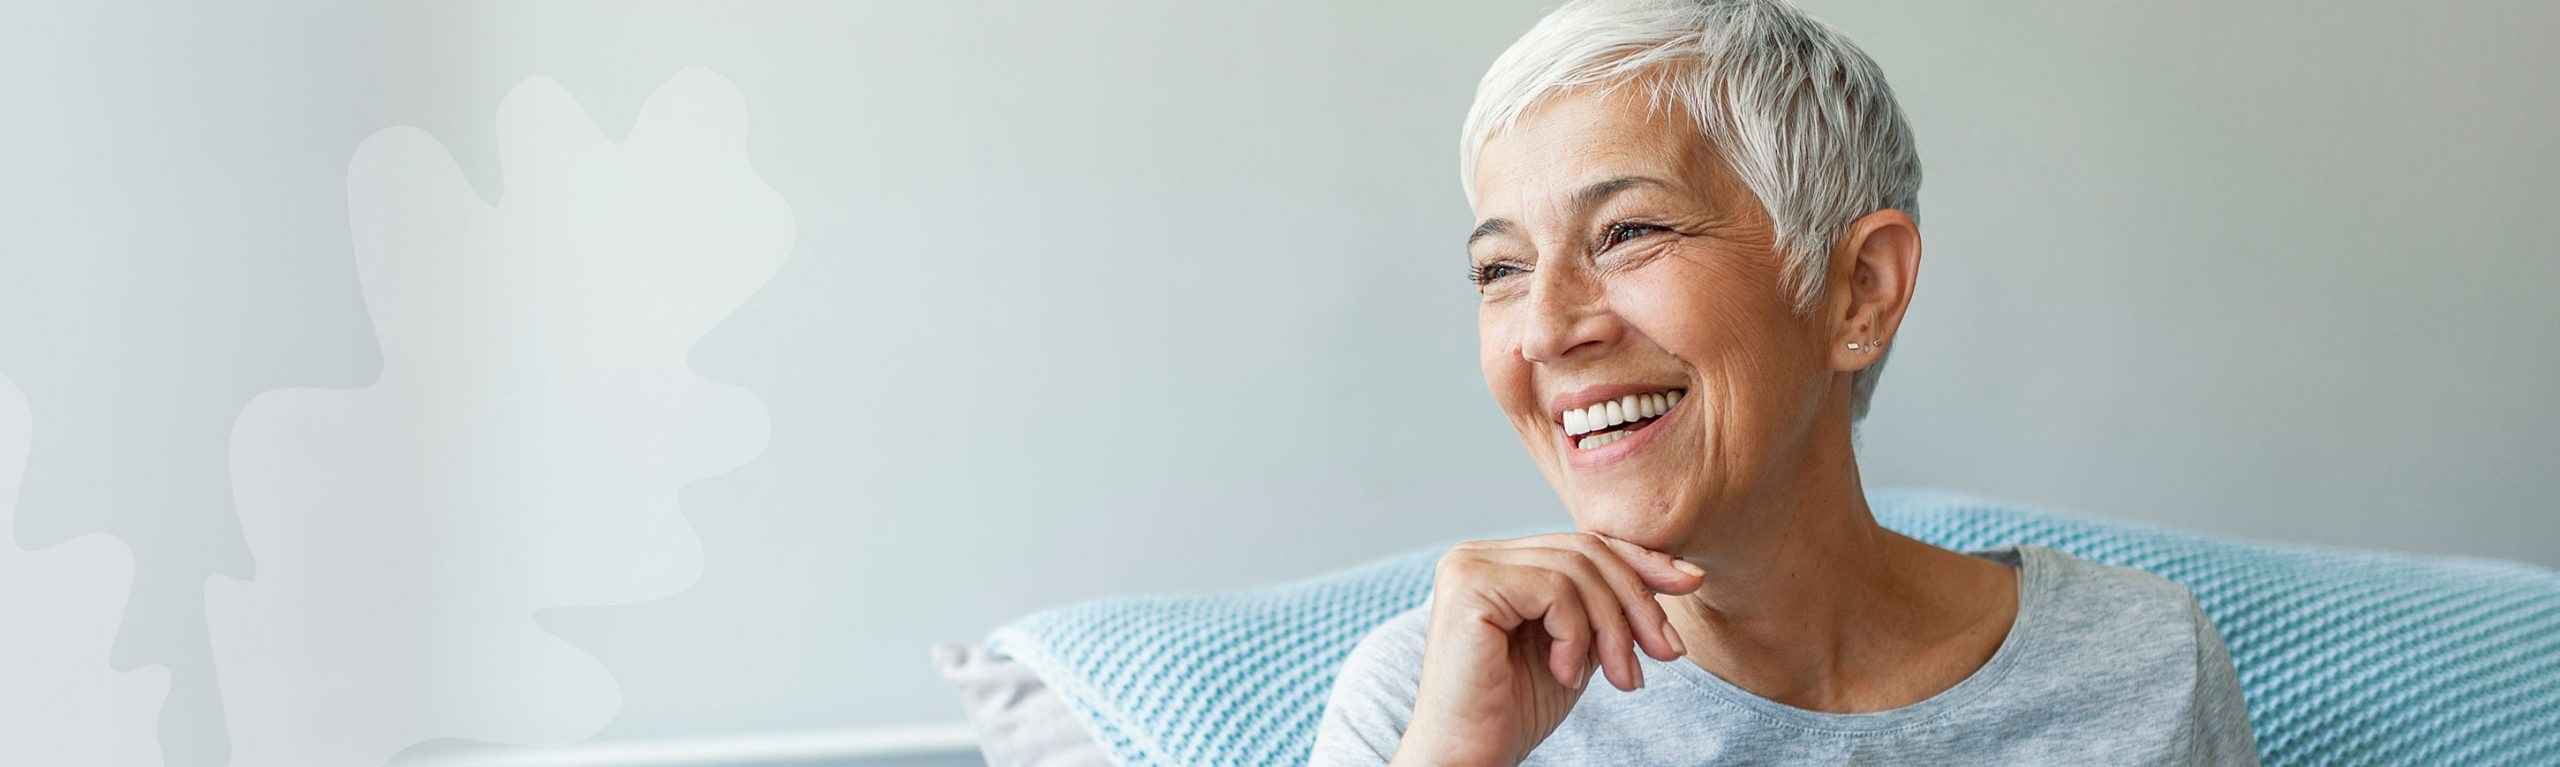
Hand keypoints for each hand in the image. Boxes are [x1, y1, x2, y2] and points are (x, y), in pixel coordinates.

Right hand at [1390, 532, 1706, 766]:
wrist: (1470, 758)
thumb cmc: (1516, 711)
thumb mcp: (1580, 645)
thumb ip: (1608, 605)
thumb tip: (1678, 570)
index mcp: (1500, 563)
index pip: (1582, 542)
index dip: (1640, 560)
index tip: (1691, 582)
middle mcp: (1477, 555)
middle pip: (1586, 549)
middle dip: (1637, 601)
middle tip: (1666, 653)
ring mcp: (1469, 566)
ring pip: (1577, 570)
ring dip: (1613, 630)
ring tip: (1620, 679)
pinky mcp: (1470, 586)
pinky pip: (1554, 591)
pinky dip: (1576, 636)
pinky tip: (1566, 674)